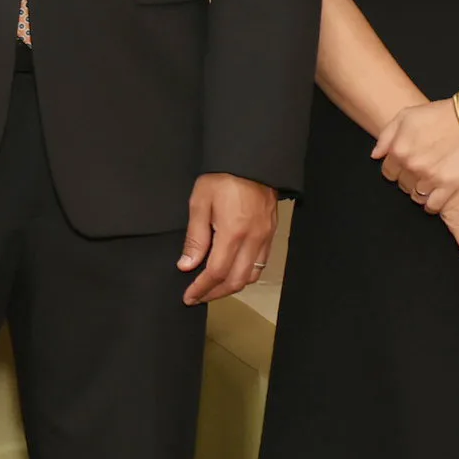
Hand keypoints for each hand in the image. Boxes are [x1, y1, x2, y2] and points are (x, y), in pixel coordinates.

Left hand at [181, 173, 277, 303]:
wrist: (252, 161)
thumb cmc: (223, 177)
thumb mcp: (200, 203)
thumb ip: (195, 237)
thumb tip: (187, 265)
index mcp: (233, 233)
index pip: (216, 273)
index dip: (201, 289)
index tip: (189, 297)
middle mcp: (253, 240)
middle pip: (236, 281)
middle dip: (215, 293)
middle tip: (198, 296)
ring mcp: (265, 238)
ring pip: (251, 276)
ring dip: (231, 286)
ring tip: (213, 287)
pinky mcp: (271, 234)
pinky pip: (261, 264)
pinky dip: (245, 274)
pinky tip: (232, 272)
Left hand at [372, 98, 458, 208]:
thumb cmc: (440, 114)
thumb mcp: (406, 116)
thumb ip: (387, 136)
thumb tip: (375, 155)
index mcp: (399, 150)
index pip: (388, 172)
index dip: (395, 170)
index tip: (403, 169)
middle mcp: (411, 166)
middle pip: (402, 185)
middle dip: (407, 180)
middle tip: (417, 174)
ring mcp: (430, 177)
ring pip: (416, 196)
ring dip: (419, 192)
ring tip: (426, 185)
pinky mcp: (449, 185)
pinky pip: (433, 205)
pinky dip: (431, 206)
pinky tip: (433, 201)